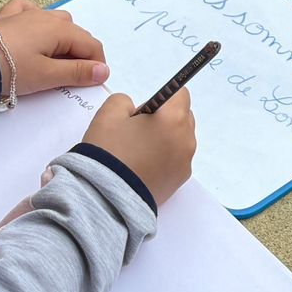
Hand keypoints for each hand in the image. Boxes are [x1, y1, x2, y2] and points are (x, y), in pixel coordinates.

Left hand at [0, 0, 109, 96]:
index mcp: (60, 30)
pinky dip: (36, 19)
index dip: (97, 65)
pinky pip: (29, 9)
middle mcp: (47, 16)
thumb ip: (77, 72)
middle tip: (72, 77)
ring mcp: (26, 13)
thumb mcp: (47, 76)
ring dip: (62, 37)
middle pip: (76, 33)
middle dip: (81, 53)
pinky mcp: (8, 16)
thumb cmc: (13, 70)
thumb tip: (104, 71)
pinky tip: (32, 30)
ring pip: (56, 20)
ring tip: (53, 58)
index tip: (92, 83)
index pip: (91, 45)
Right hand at [82, 88, 196, 206]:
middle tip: (136, 132)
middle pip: (182, 117)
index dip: (160, 98)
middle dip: (163, 119)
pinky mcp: (178, 182)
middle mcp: (186, 141)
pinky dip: (163, 159)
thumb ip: (124, 101)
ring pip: (179, 140)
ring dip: (164, 140)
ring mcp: (184, 164)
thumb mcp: (109, 114)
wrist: (105, 198)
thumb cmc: (108, 152)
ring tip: (136, 152)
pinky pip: (175, 161)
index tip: (143, 111)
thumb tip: (135, 111)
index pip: (180, 94)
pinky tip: (141, 167)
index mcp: (174, 119)